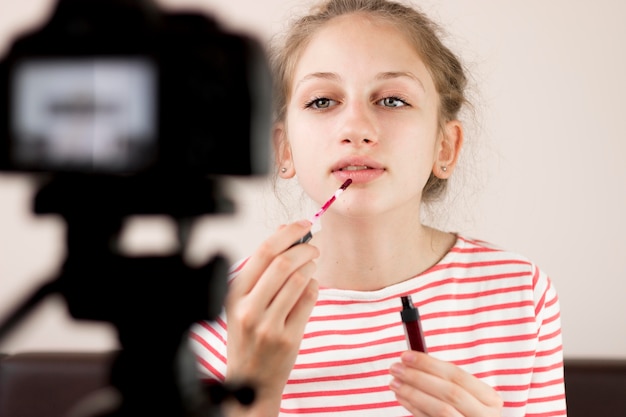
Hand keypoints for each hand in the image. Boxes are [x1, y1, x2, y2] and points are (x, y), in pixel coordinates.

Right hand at [223, 220, 319, 414]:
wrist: (251, 381)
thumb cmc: (248, 336)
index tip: (303, 225)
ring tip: (312, 265)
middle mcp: (249, 309)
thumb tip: (285, 231)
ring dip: (311, 266)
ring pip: (299, 280)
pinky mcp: (288, 338)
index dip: (287, 233)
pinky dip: (314, 286)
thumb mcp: (243, 303)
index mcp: (234, 295)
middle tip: (314, 247)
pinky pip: (309, 300)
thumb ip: (261, 271)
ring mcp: (268, 325)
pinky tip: (311, 285)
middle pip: (283, 263)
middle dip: (305, 248)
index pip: (263, 252)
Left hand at [389, 351, 502, 416]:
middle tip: (395, 368)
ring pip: (441, 409)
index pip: (457, 375)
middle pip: (450, 392)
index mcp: (490, 399)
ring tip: (394, 382)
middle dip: (419, 377)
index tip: (405, 355)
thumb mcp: (466, 395)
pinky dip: (414, 408)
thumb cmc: (465, 410)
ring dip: (413, 393)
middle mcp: (485, 416)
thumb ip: (444, 378)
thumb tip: (412, 359)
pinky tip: (402, 397)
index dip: (429, 363)